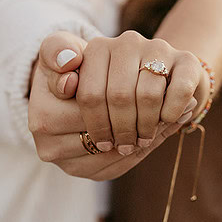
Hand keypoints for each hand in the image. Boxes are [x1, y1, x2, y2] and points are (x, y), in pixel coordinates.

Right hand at [27, 32, 183, 177]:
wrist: (65, 91)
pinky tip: (165, 129)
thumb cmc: (67, 65)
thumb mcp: (60, 49)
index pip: (93, 110)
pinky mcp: (84, 172)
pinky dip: (145, 149)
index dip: (125, 100)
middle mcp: (49, 148)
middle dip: (144, 120)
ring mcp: (67, 165)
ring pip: (117, 157)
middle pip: (108, 137)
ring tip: (178, 115)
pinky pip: (120, 165)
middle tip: (179, 104)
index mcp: (43, 117)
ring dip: (150, 137)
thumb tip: (70, 62)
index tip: (157, 83)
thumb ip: (60, 49)